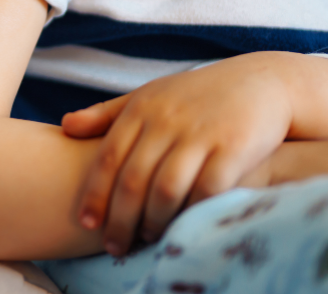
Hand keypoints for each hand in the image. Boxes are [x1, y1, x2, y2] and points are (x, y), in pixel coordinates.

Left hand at [62, 53, 293, 254]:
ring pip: (166, 188)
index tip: (86, 223)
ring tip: (147, 239)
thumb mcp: (148, 95)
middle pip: (133, 179)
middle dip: (120, 218)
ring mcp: (200, 133)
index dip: (95, 194)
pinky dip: (192, 212)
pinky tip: (184, 226)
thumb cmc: (196, 95)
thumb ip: (107, 113)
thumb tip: (65, 127)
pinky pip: (207, 189)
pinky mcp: (234, 147)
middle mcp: (166, 120)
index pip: (108, 157)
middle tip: (114, 245)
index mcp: (141, 109)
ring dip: (154, 220)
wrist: (261, 82)